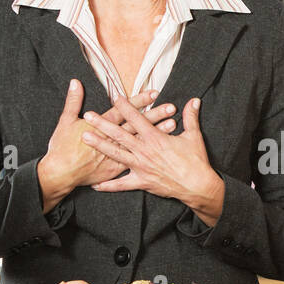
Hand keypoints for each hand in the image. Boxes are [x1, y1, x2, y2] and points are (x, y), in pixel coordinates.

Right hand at [36, 80, 176, 211]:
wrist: (61, 173)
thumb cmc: (62, 148)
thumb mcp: (65, 121)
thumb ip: (73, 101)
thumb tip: (75, 82)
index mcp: (101, 126)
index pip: (124, 110)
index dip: (139, 101)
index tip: (153, 93)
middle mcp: (112, 140)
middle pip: (136, 125)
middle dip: (154, 115)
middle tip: (170, 107)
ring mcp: (116, 155)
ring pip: (140, 142)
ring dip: (155, 133)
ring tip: (172, 125)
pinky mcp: (116, 169)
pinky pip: (136, 161)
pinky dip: (149, 154)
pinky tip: (161, 151)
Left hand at [85, 96, 224, 226]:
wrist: (198, 186)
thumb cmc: (196, 161)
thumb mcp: (194, 136)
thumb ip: (191, 117)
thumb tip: (194, 100)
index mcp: (156, 138)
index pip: (137, 118)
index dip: (125, 106)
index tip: (114, 96)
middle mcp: (144, 151)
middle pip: (119, 134)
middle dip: (102, 123)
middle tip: (88, 115)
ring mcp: (141, 167)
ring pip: (116, 154)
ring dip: (100, 145)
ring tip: (85, 138)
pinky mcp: (142, 182)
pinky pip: (122, 184)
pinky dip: (108, 185)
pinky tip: (95, 184)